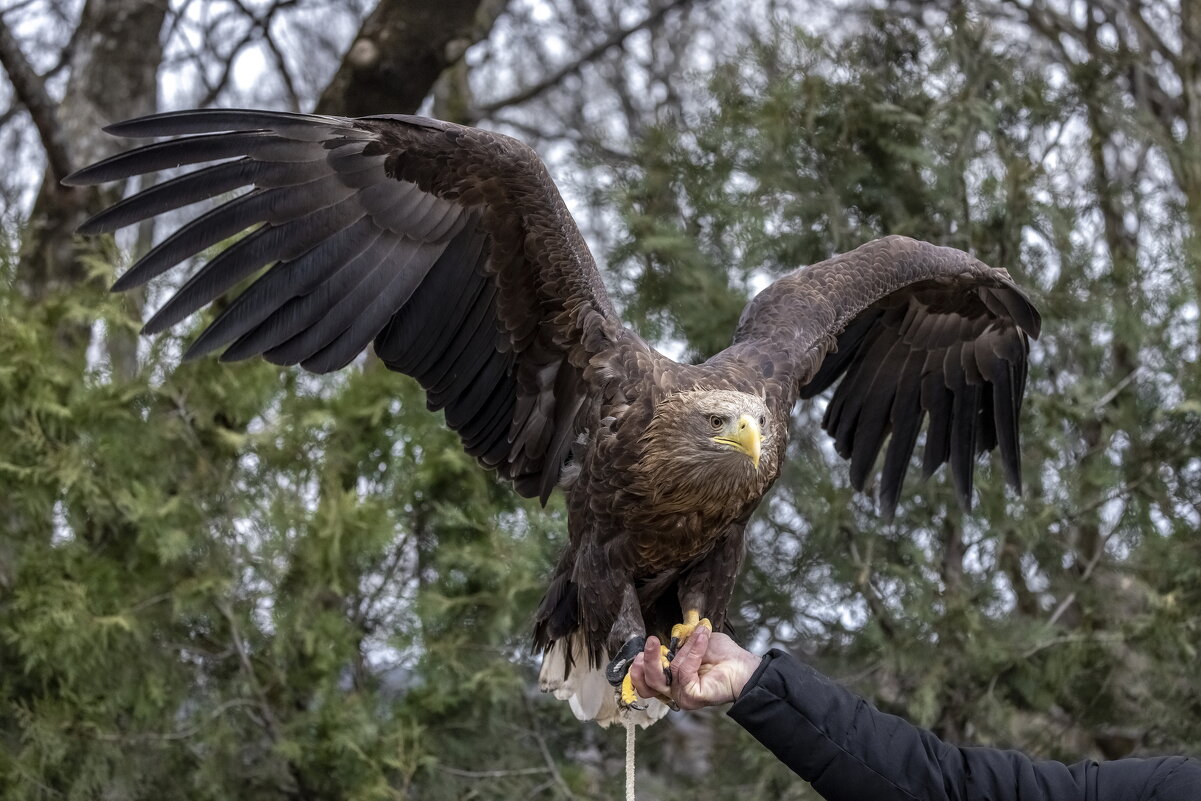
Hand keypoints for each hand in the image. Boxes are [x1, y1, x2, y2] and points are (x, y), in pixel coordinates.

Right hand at [628, 626, 760, 709]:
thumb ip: (679, 641)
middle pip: (649, 683)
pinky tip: (702, 639)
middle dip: (647, 661)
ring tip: (698, 635)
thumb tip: (668, 637)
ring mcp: (682, 696)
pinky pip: (684, 671)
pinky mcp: (692, 697)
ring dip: (684, 649)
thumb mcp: (694, 641)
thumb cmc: (722, 654)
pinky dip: (693, 652)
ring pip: (668, 672)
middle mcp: (673, 690)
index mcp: (670, 679)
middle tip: (651, 642)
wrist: (744, 666)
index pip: (645, 682)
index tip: (638, 653)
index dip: (638, 670)